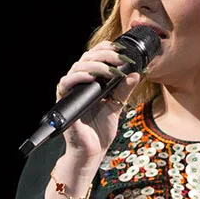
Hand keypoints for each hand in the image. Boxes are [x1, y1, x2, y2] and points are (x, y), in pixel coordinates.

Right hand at [55, 41, 140, 170]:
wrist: (93, 150)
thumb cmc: (101, 128)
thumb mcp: (117, 105)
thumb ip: (124, 90)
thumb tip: (136, 73)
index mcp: (91, 81)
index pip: (95, 57)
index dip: (105, 49)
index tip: (120, 48)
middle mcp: (79, 83)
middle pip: (87, 58)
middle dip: (105, 55)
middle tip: (120, 58)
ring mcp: (71, 91)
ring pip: (77, 67)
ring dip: (95, 65)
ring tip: (109, 69)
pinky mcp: (63, 100)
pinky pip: (66, 83)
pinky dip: (79, 77)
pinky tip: (91, 78)